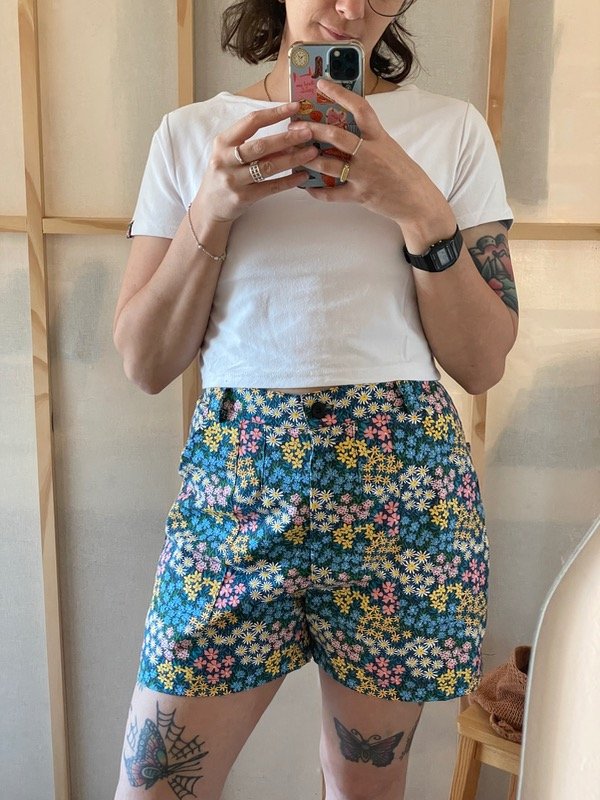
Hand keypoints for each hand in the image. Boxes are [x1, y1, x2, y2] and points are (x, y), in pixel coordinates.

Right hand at [192, 102, 318, 223]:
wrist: (209, 207)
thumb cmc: (225, 175)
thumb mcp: (228, 153)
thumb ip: (250, 141)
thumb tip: (288, 130)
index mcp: (223, 142)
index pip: (251, 122)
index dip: (274, 113)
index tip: (295, 107)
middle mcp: (226, 159)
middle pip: (261, 145)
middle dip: (287, 138)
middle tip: (309, 132)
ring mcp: (234, 180)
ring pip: (268, 167)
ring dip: (292, 159)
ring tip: (311, 153)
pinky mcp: (243, 198)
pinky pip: (271, 187)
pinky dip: (289, 181)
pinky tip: (303, 175)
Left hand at [289, 79, 451, 229]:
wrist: (417, 200)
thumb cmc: (402, 172)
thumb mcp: (389, 147)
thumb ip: (369, 138)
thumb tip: (345, 126)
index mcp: (379, 137)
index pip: (360, 108)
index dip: (340, 93)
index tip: (322, 83)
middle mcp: (371, 153)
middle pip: (337, 136)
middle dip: (313, 130)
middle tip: (295, 126)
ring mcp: (364, 175)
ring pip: (329, 165)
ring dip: (309, 159)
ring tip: (295, 155)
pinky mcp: (360, 195)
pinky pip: (333, 194)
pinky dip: (318, 192)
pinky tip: (307, 187)